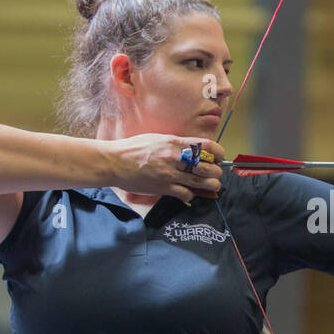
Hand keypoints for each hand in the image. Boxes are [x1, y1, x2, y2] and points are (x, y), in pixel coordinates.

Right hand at [106, 134, 224, 203]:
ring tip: (210, 185)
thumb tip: (193, 149)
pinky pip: (187, 194)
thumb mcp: (158, 138)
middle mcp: (176, 157)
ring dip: (210, 186)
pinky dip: (191, 195)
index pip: (208, 146)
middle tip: (214, 174)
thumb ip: (177, 144)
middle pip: (209, 167)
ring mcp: (170, 174)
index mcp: (175, 142)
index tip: (219, 158)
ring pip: (202, 183)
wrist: (114, 162)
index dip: (219, 153)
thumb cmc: (134, 149)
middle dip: (216, 172)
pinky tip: (188, 192)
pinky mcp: (164, 188)